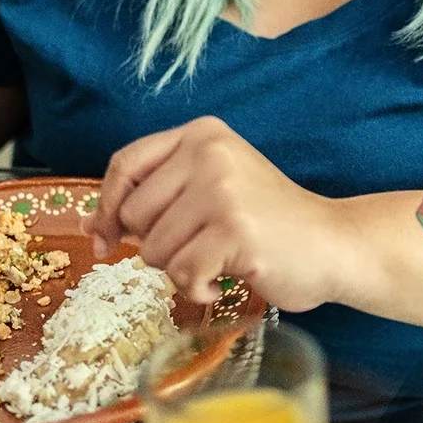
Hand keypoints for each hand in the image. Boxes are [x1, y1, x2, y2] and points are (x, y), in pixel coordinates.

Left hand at [86, 117, 352, 310]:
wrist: (333, 244)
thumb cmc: (268, 221)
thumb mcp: (211, 189)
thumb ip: (155, 198)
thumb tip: (90, 224)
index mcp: (203, 134)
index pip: (125, 165)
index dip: (107, 206)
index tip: (106, 238)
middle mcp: (211, 153)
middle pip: (134, 213)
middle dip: (154, 244)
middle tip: (196, 247)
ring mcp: (223, 191)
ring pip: (154, 249)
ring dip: (179, 269)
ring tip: (217, 261)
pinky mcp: (234, 231)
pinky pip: (181, 274)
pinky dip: (197, 289)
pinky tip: (223, 280)